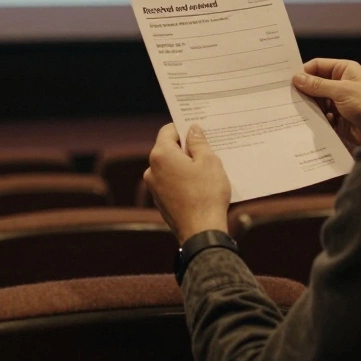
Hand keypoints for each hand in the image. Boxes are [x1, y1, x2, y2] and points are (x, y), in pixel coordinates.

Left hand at [143, 123, 231, 243]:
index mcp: (161, 155)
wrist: (201, 232)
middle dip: (186, 147)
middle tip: (207, 150)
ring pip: (170, 167)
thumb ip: (198, 142)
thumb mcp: (209, 161)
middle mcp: (151, 170)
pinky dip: (182, 180)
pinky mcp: (160, 201)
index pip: (168, 130)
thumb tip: (192, 130)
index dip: (184, 128)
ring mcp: (154, 187)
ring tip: (206, 170)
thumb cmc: (206, 194)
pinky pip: (171, 182)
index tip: (199, 130)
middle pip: (168, 149)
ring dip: (185, 165)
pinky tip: (199, 186)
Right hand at [292, 58, 360, 147]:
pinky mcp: (338, 118)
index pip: (318, 66)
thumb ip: (318, 85)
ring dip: (309, 106)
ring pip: (316, 101)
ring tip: (296, 111)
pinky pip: (321, 116)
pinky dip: (315, 119)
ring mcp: (339, 102)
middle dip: (304, 91)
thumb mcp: (342, 91)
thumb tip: (297, 78)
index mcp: (344, 70)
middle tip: (288, 98)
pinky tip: (308, 123)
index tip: (288, 81)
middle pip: (315, 84)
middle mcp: (341, 84)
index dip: (304, 72)